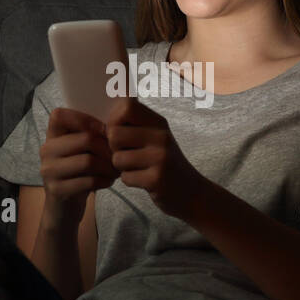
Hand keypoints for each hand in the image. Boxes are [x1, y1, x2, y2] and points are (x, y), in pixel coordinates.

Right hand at [39, 107, 119, 224]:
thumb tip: (122, 106)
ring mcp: (49, 171)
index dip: (86, 120)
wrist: (65, 208)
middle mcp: (46, 151)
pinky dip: (104, 180)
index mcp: (51, 136)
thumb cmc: (79, 172)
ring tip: (116, 169)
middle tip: (118, 155)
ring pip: (88, 161)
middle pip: (85, 139)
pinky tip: (109, 181)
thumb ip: (91, 132)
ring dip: (109, 166)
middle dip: (108, 147)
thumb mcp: (81, 150)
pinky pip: (88, 181)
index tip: (103, 131)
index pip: (60, 115)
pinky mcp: (57, 190)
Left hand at [105, 97, 204, 219]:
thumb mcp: (155, 138)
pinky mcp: (157, 179)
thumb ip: (134, 124)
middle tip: (127, 155)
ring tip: (137, 168)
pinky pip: (125, 177)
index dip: (114, 120)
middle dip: (114, 148)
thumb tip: (107, 111)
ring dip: (121, 167)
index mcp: (159, 123)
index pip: (127, 106)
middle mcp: (161, 136)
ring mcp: (160, 158)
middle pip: (115, 134)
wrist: (192, 192)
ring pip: (117, 158)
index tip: (119, 132)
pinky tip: (143, 180)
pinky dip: (130, 181)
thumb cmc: (164, 163)